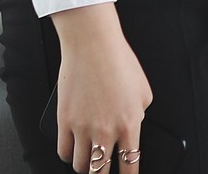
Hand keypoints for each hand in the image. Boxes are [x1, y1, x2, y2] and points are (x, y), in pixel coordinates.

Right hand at [49, 3, 152, 170]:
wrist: (92, 46)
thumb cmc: (119, 61)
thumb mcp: (143, 90)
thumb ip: (140, 114)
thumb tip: (134, 126)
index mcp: (130, 124)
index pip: (130, 163)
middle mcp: (106, 130)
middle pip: (102, 170)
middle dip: (104, 173)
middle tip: (105, 169)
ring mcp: (83, 128)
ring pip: (82, 166)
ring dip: (86, 166)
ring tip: (89, 162)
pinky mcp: (64, 122)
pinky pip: (63, 152)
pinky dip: (68, 155)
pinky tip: (73, 151)